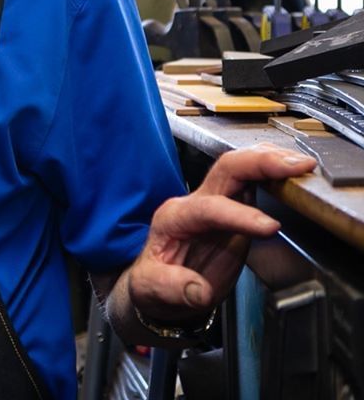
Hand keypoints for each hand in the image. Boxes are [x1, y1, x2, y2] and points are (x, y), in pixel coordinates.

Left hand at [126, 144, 315, 324]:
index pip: (208, 208)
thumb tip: (198, 289)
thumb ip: (172, 286)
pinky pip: (252, 182)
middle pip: (225, 169)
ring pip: (239, 168)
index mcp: (174, 217)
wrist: (159, 286)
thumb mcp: (151, 288)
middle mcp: (195, 202)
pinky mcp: (233, 210)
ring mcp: (215, 203)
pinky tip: (291, 171)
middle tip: (294, 167)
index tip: (270, 227)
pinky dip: (272, 172)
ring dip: (269, 162)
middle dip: (260, 163)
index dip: (240, 215)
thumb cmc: (154, 283)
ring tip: (300, 164)